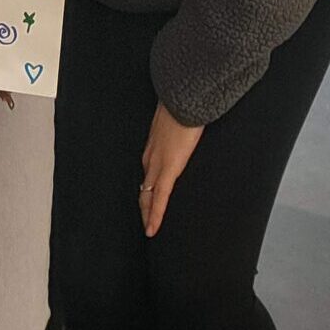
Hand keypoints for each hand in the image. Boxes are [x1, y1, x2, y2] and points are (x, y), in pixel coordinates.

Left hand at [140, 100, 203, 236]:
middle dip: (144, 206)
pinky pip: (159, 197)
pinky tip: (152, 229)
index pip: (147, 174)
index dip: (146, 190)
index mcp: (153, 147)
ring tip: (149, 230)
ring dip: (147, 214)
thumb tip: (187, 136)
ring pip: (147, 196)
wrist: (183, 100)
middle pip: (143, 188)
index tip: (148, 201)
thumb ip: (179, 134)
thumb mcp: (178, 124)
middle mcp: (150, 157)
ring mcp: (157, 163)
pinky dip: (155, 215)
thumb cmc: (184, 107)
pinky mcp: (167, 168)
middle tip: (145, 223)